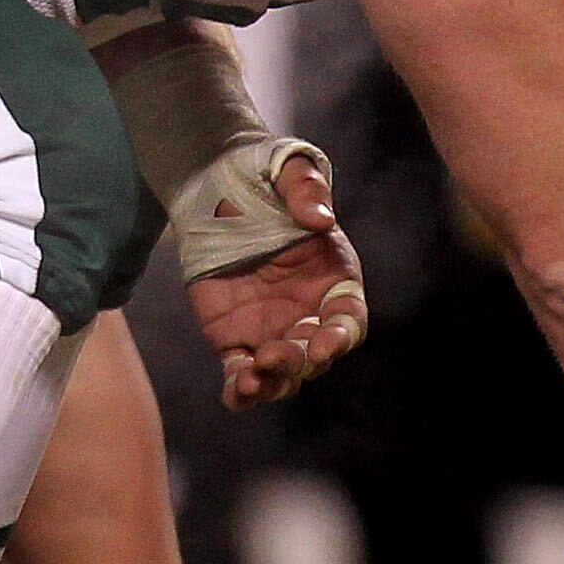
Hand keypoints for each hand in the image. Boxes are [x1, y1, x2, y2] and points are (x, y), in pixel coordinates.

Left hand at [182, 164, 361, 409]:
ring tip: (252, 380)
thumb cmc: (262, 174)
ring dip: (273, 382)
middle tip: (276, 356)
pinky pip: (240, 370)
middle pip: (317, 352)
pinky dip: (240, 388)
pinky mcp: (234, 336)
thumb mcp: (288, 168)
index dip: (342, 334)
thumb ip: (305, 189)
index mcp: (334, 278)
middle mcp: (309, 311)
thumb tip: (318, 217)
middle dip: (302, 360)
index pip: (349, 319)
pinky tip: (235, 396)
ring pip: (283, 371)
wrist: (214, 186)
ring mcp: (273, 328)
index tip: (327, 341)